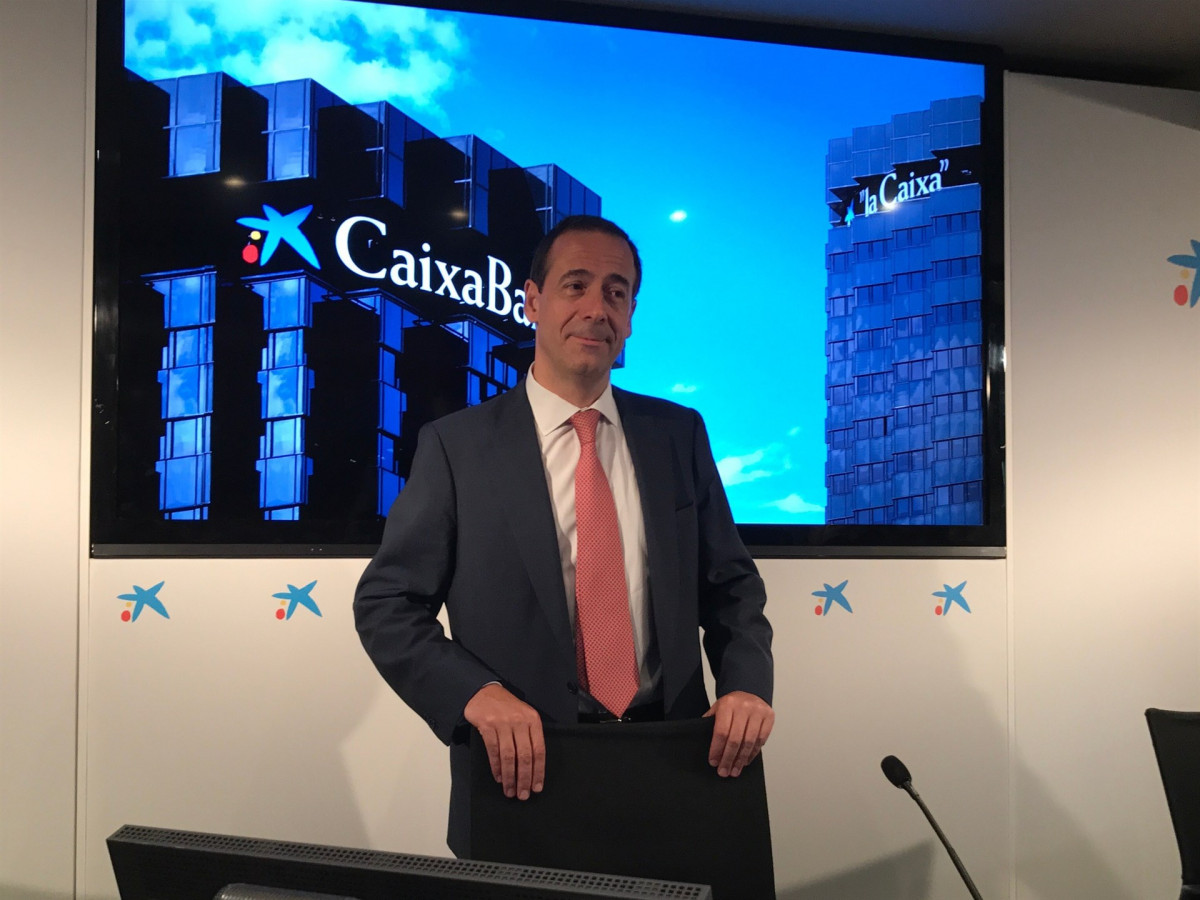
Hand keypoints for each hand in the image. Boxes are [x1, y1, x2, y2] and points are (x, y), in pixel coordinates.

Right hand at [463, 683, 544, 799]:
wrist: (484, 692)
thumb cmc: (506, 707)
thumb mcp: (524, 716)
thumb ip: (529, 736)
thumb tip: (533, 767)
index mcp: (533, 720)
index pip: (539, 750)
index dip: (539, 771)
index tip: (537, 787)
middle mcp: (519, 721)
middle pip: (525, 756)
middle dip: (524, 778)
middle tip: (523, 794)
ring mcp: (503, 723)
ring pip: (509, 756)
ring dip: (510, 777)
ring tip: (510, 790)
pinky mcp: (487, 725)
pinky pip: (493, 751)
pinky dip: (496, 767)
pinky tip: (499, 777)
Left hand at [703, 691, 773, 777]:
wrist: (750, 690)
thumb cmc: (731, 704)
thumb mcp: (717, 708)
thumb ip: (710, 724)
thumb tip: (702, 744)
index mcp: (727, 704)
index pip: (721, 731)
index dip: (717, 749)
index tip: (714, 762)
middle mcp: (744, 707)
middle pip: (735, 739)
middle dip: (728, 758)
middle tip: (724, 771)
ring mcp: (758, 711)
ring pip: (749, 742)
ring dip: (741, 759)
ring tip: (735, 770)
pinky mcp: (769, 717)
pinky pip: (761, 740)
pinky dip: (753, 753)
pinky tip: (746, 760)